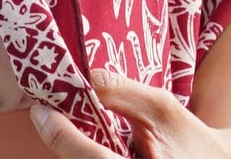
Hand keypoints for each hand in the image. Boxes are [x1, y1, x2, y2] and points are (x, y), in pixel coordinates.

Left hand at [30, 69, 230, 158]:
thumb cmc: (191, 139)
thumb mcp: (161, 108)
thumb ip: (123, 93)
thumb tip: (86, 79)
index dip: (60, 135)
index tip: (40, 111)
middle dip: (63, 141)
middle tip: (47, 113)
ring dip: (73, 148)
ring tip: (65, 122)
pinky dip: (84, 153)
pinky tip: (84, 140)